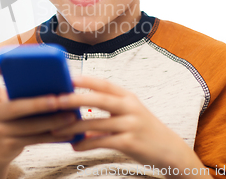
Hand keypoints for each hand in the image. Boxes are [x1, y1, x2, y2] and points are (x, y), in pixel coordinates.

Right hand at [0, 62, 76, 165]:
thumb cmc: (7, 117)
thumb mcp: (5, 102)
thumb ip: (20, 92)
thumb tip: (56, 81)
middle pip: (14, 107)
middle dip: (37, 104)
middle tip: (57, 100)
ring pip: (28, 126)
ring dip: (52, 121)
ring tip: (71, 116)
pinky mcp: (8, 145)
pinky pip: (34, 140)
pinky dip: (53, 136)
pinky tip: (68, 133)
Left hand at [52, 76, 209, 175]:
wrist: (170, 150)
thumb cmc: (143, 129)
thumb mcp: (128, 113)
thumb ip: (106, 109)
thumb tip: (76, 108)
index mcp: (127, 96)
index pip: (104, 83)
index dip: (84, 79)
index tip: (65, 76)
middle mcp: (130, 107)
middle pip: (99, 99)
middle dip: (75, 98)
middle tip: (55, 100)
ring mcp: (131, 124)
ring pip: (97, 123)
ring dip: (74, 127)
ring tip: (55, 129)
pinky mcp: (130, 143)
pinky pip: (103, 142)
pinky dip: (86, 144)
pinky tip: (74, 146)